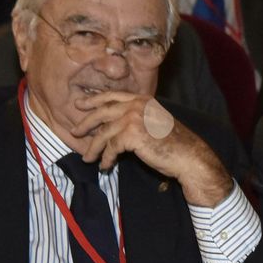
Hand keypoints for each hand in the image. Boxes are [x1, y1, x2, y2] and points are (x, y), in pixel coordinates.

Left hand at [69, 93, 233, 205]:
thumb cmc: (174, 144)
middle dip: (85, 123)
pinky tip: (105, 166)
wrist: (188, 156)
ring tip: (87, 158)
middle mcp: (136, 105)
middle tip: (74, 132)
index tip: (80, 105)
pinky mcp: (131, 135)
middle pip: (102, 112)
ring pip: (103, 133)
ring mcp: (133, 118)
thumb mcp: (154, 122)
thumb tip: (113, 124)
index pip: (112, 96)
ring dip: (93, 148)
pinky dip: (106, 159)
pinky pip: (111, 148)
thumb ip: (137, 118)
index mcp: (142, 99)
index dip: (94, 100)